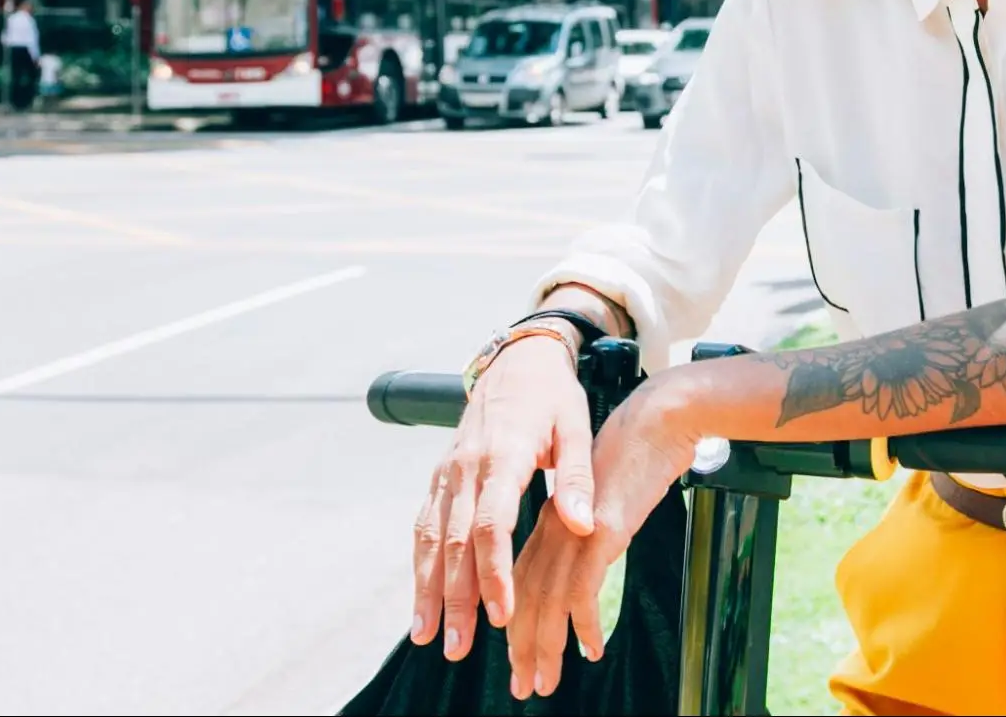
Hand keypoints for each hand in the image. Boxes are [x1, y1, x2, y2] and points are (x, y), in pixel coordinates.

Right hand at [409, 335, 591, 660]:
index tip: (502, 613)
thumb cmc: (553, 397)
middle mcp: (466, 466)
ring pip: (432, 539)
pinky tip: (422, 600)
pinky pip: (425, 526)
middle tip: (459, 645)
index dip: (493, 572)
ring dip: (429, 590)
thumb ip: (576, 478)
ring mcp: (448, 471)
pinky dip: (421, 565)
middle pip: (456, 541)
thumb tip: (584, 525)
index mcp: (503, 454)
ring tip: (429, 636)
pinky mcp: (440, 476)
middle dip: (455, 597)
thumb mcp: (577, 427)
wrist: (516, 360)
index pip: (492, 524)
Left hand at [504, 376, 702, 698]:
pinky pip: (582, 590)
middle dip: (522, 647)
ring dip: (544, 647)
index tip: (519, 655)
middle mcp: (556, 525)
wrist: (661, 415)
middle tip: (524, 685)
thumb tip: (588, 555)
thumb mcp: (605, 493)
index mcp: (553, 516)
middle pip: (525, 596)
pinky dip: (581, 626)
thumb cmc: (640, 451)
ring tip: (545, 681)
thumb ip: (588, 523)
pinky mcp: (602, 529)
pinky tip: (591, 649)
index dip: (516, 621)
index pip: (523, 578)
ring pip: (547, 601)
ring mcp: (576, 528)